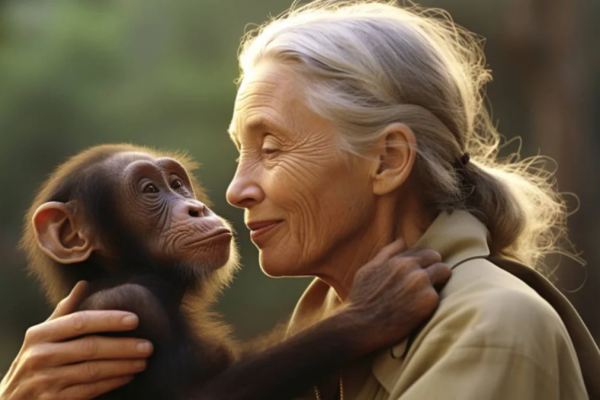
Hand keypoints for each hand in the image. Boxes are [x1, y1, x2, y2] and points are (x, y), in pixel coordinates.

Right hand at [0, 281, 152, 399]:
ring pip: (93, 371)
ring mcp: (45, 381)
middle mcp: (40, 356)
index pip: (79, 322)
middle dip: (123, 346)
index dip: (109, 319)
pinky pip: (90, 390)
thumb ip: (65, 312)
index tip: (135, 319)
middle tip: (148, 345)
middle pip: (90, 347)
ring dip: (123, 365)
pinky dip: (112, 382)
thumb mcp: (43, 336)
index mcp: (39, 335)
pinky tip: (128, 375)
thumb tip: (84, 283)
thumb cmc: (35, 361)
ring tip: (144, 361)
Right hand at [345, 239, 450, 353]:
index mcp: (398, 259)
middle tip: (428, 283)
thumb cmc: (361, 299)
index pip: (422, 252)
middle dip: (435, 268)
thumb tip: (401, 240)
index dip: (422, 263)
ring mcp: (422, 282)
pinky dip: (432, 301)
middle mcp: (412, 267)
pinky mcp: (429, 300)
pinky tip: (420, 309)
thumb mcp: (368, 270)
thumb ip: (386, 254)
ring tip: (426, 295)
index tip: (419, 273)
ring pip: (444, 272)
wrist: (360, 325)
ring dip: (438, 282)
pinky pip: (439, 294)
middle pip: (437, 259)